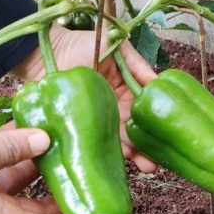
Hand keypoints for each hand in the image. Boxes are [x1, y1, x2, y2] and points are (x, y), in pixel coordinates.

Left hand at [14, 25, 157, 172]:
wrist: (49, 51)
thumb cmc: (83, 45)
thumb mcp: (117, 48)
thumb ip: (138, 65)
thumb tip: (159, 83)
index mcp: (126, 95)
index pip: (144, 115)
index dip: (154, 129)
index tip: (165, 141)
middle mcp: (114, 111)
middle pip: (134, 135)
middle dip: (145, 151)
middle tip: (152, 166)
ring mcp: (97, 122)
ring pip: (118, 143)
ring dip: (131, 157)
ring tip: (143, 168)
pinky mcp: (80, 129)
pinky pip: (94, 144)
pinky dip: (103, 156)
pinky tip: (114, 166)